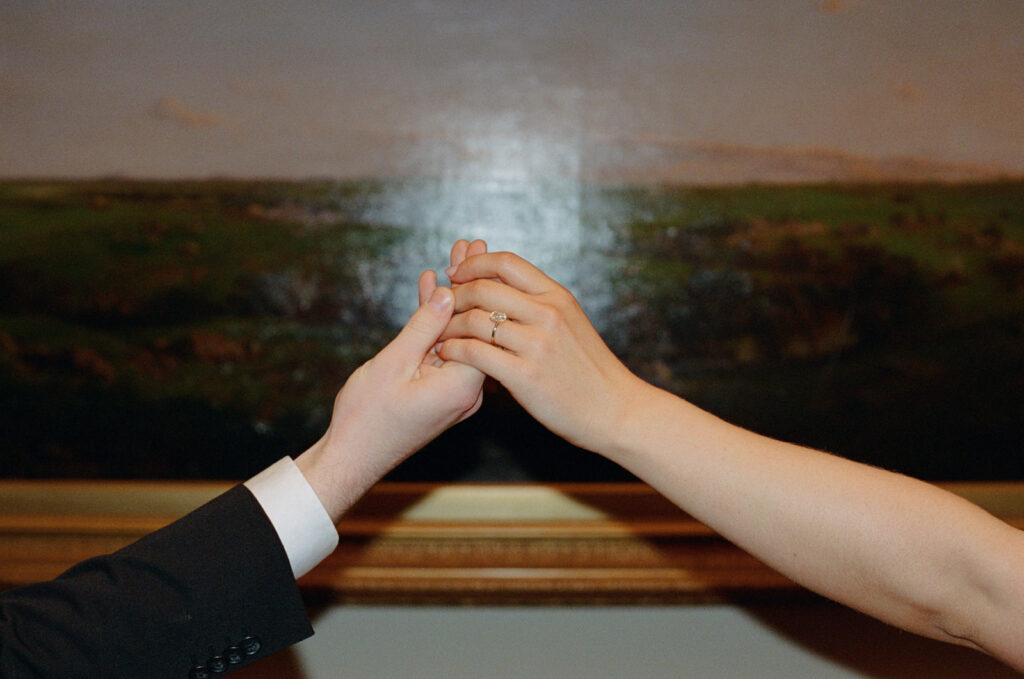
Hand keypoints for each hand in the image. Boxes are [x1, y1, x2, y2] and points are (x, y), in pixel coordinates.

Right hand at [295, 245, 486, 521]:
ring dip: (453, 301)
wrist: (352, 459)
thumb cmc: (367, 418)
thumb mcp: (393, 364)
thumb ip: (423, 327)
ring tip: (455, 258)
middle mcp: (467, 391)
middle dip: (469, 285)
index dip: (479, 286)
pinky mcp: (442, 394)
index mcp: (462, 385)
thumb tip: (448, 292)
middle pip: (476, 327)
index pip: (483, 326)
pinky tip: (432, 293)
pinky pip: (444, 351)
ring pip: (459, 336)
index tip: (477, 253)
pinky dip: (438, 326)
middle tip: (471, 246)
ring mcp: (455, 393)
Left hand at [438, 252, 645, 453]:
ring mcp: (536, 344)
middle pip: (484, 288)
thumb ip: (539, 302)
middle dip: (454, 295)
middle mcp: (547, 314)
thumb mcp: (570, 322)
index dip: (473, 263)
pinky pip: (475, 353)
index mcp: (557, 296)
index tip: (456, 273)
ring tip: (438, 333)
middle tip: (440, 306)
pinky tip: (448, 353)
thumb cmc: (588, 369)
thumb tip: (503, 282)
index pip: (506, 262)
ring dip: (448, 325)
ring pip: (474, 320)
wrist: (614, 409)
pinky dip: (453, 350)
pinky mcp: (525, 375)